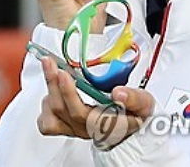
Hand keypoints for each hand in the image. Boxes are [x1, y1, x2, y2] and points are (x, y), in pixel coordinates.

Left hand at [37, 57, 153, 148]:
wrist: (127, 123)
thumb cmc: (133, 112)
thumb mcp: (144, 103)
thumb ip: (135, 99)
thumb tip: (119, 93)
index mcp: (105, 124)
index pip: (82, 114)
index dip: (69, 93)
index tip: (64, 73)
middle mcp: (86, 129)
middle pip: (63, 109)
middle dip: (54, 82)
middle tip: (51, 61)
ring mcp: (73, 129)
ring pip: (52, 114)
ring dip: (49, 88)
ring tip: (50, 66)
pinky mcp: (64, 127)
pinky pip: (46, 123)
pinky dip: (45, 105)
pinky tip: (51, 90)